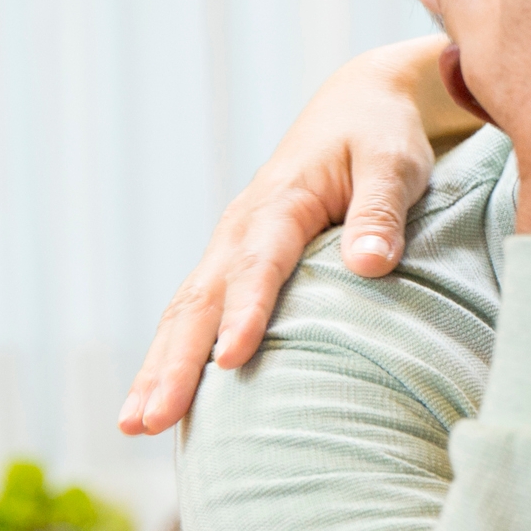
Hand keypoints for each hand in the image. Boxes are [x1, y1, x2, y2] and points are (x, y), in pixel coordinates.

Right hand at [117, 37, 457, 435]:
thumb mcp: (394, 163)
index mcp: (281, 201)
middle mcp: (242, 228)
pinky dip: (175, 355)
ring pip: (185, 312)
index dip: (245, 312)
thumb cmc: (381, 137)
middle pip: (199, 300)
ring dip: (159, 368)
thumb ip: (381, 213)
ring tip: (136, 425)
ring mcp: (231, 246)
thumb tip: (372, 265)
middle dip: (173, 363)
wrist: (359, 105)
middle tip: (149, 421)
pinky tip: (162, 401)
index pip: (259, 264)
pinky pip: (197, 312)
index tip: (230, 361)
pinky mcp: (236, 262)